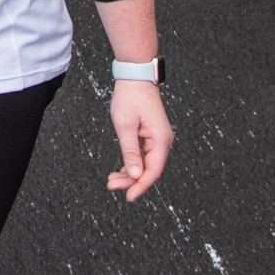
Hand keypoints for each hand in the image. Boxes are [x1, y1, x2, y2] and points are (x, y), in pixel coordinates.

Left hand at [105, 81, 171, 201]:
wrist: (135, 77)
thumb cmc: (130, 98)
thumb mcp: (125, 125)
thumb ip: (130, 151)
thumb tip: (134, 175)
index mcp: (160, 140)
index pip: (153, 171)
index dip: (140, 186)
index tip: (128, 197)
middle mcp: (163, 142)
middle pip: (149, 170)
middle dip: (131, 181)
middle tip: (111, 185)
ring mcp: (158, 139)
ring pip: (146, 164)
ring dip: (130, 174)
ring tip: (112, 180)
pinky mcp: (151, 136)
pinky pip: (144, 156)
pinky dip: (132, 164)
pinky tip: (120, 171)